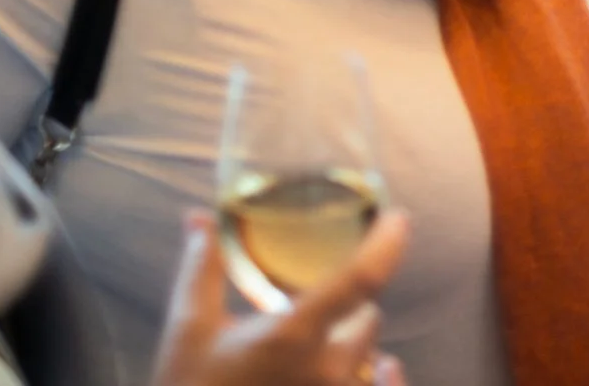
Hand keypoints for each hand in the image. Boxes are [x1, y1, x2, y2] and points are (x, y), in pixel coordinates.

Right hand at [150, 208, 410, 385]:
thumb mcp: (190, 329)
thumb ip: (204, 268)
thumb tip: (199, 218)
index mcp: (290, 336)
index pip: (360, 279)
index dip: (387, 244)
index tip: (398, 219)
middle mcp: (325, 371)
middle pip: (367, 319)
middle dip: (347, 309)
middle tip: (312, 310)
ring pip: (369, 356)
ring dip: (350, 346)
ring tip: (308, 353)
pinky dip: (382, 379)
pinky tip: (383, 370)